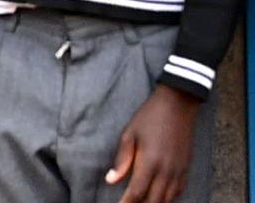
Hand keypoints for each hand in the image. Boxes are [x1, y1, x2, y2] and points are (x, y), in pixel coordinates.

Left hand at [107, 84, 201, 202]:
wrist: (178, 105)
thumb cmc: (149, 117)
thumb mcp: (129, 134)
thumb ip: (122, 160)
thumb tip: (111, 180)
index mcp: (150, 162)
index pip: (138, 192)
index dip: (127, 202)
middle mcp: (167, 170)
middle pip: (154, 200)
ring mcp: (180, 170)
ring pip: (168, 198)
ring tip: (141, 202)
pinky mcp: (187, 167)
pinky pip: (179, 191)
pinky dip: (169, 198)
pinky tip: (160, 197)